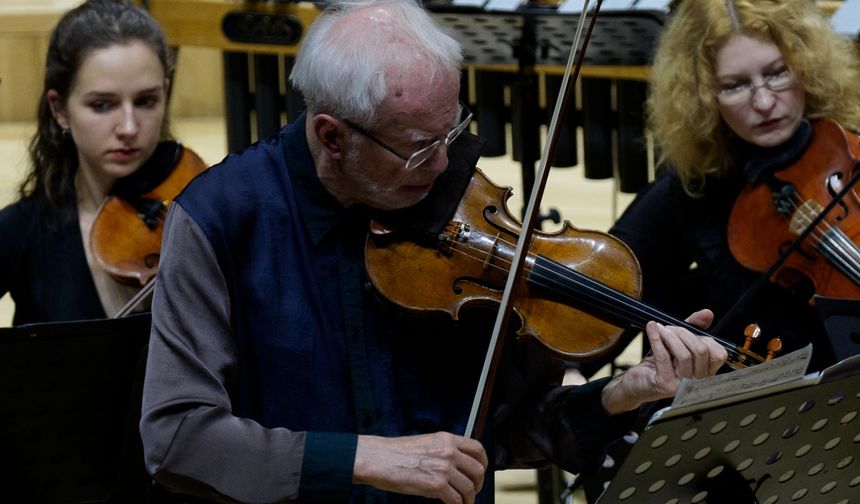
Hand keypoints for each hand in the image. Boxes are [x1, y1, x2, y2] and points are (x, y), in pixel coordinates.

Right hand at [353, 432, 487, 503]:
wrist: (378, 459)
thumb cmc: (396, 453)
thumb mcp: (426, 443)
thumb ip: (444, 451)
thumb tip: (457, 466)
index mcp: (446, 439)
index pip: (477, 449)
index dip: (483, 463)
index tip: (480, 472)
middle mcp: (448, 451)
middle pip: (478, 470)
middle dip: (478, 484)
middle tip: (473, 491)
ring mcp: (443, 468)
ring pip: (469, 488)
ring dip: (468, 499)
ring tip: (463, 502)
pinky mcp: (436, 485)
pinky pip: (456, 500)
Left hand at [601, 309, 726, 414]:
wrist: (636, 382)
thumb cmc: (658, 364)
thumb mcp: (677, 343)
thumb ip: (693, 328)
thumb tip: (707, 313)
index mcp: (705, 372)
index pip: (719, 354)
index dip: (704, 338)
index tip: (688, 331)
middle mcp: (698, 382)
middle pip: (701, 350)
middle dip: (683, 333)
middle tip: (668, 328)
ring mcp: (683, 386)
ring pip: (684, 354)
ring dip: (670, 336)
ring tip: (659, 329)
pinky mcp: (666, 385)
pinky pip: (664, 358)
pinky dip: (657, 339)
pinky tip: (652, 329)